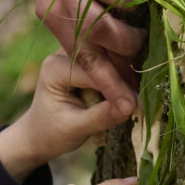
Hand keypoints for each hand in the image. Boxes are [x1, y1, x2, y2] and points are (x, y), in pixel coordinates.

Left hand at [0, 53, 136, 176]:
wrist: (40, 132)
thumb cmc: (52, 133)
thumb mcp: (74, 129)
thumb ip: (101, 116)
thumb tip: (131, 106)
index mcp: (55, 68)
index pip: (93, 69)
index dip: (116, 84)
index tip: (136, 101)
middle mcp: (64, 52)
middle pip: (104, 55)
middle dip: (125, 72)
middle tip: (144, 92)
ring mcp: (77, 51)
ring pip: (110, 53)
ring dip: (127, 69)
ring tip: (141, 89)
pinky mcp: (88, 56)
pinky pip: (111, 58)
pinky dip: (124, 71)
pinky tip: (135, 84)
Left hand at [7, 0, 146, 109]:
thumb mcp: (63, 4)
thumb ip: (87, 33)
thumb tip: (121, 73)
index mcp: (53, 14)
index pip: (83, 55)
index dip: (107, 81)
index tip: (128, 105)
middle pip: (99, 27)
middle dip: (126, 41)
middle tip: (141, 42)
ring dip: (130, 1)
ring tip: (136, 3)